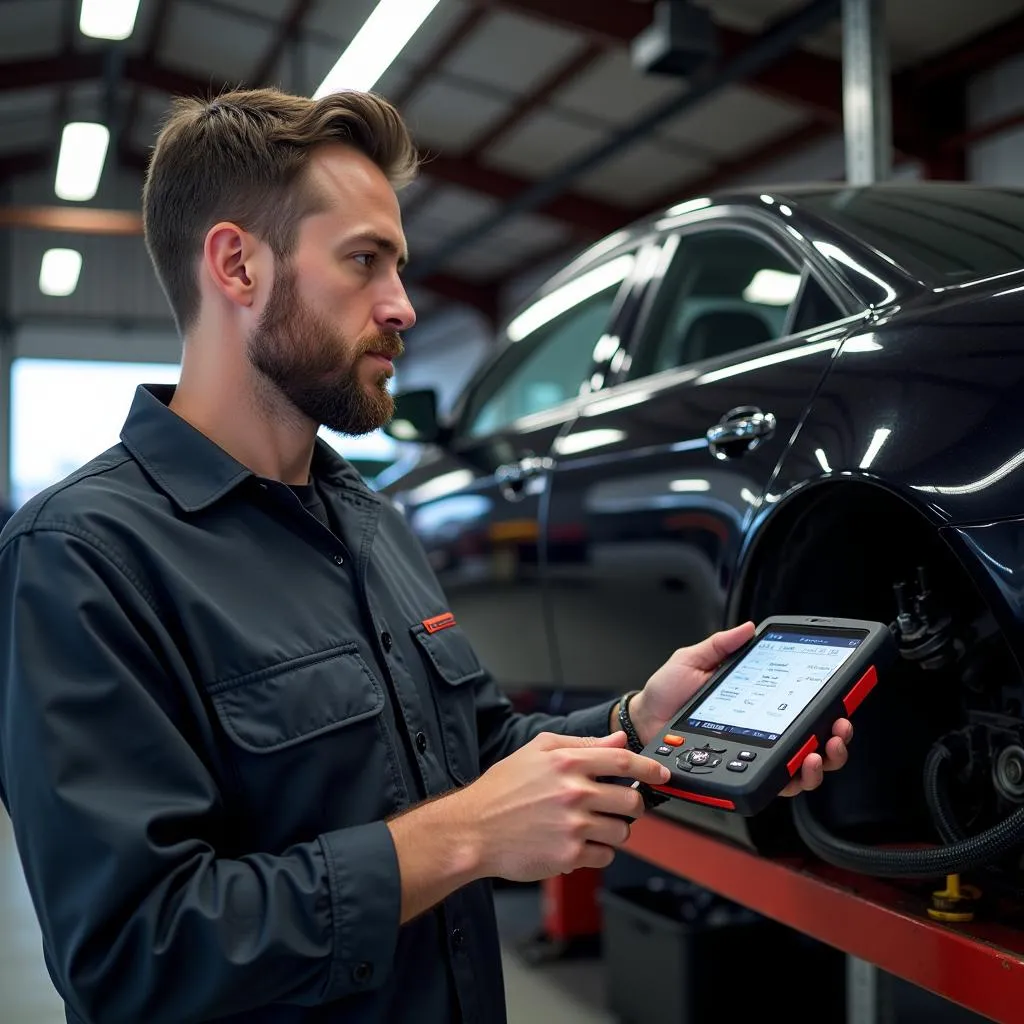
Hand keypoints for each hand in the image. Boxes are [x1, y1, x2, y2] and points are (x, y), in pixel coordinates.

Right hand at [452, 731, 669, 881]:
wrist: (474, 829)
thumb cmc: (501, 790)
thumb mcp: (536, 751)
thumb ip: (580, 743)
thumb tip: (617, 741)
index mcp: (567, 763)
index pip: (624, 763)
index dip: (649, 769)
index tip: (661, 775)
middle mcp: (573, 792)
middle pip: (631, 801)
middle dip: (632, 806)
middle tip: (620, 807)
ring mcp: (573, 826)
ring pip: (621, 832)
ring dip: (614, 831)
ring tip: (592, 827)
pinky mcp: (568, 855)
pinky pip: (604, 856)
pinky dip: (598, 853)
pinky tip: (579, 844)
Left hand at [627, 622, 853, 796]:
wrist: (644, 722)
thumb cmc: (666, 693)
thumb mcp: (693, 660)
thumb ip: (721, 645)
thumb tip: (748, 628)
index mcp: (759, 701)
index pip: (803, 706)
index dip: (829, 705)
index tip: (844, 698)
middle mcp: (764, 730)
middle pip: (815, 741)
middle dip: (838, 739)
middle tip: (839, 729)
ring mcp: (755, 754)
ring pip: (803, 767)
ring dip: (823, 761)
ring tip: (821, 750)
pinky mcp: (741, 773)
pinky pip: (776, 783)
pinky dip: (794, 779)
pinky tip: (798, 766)